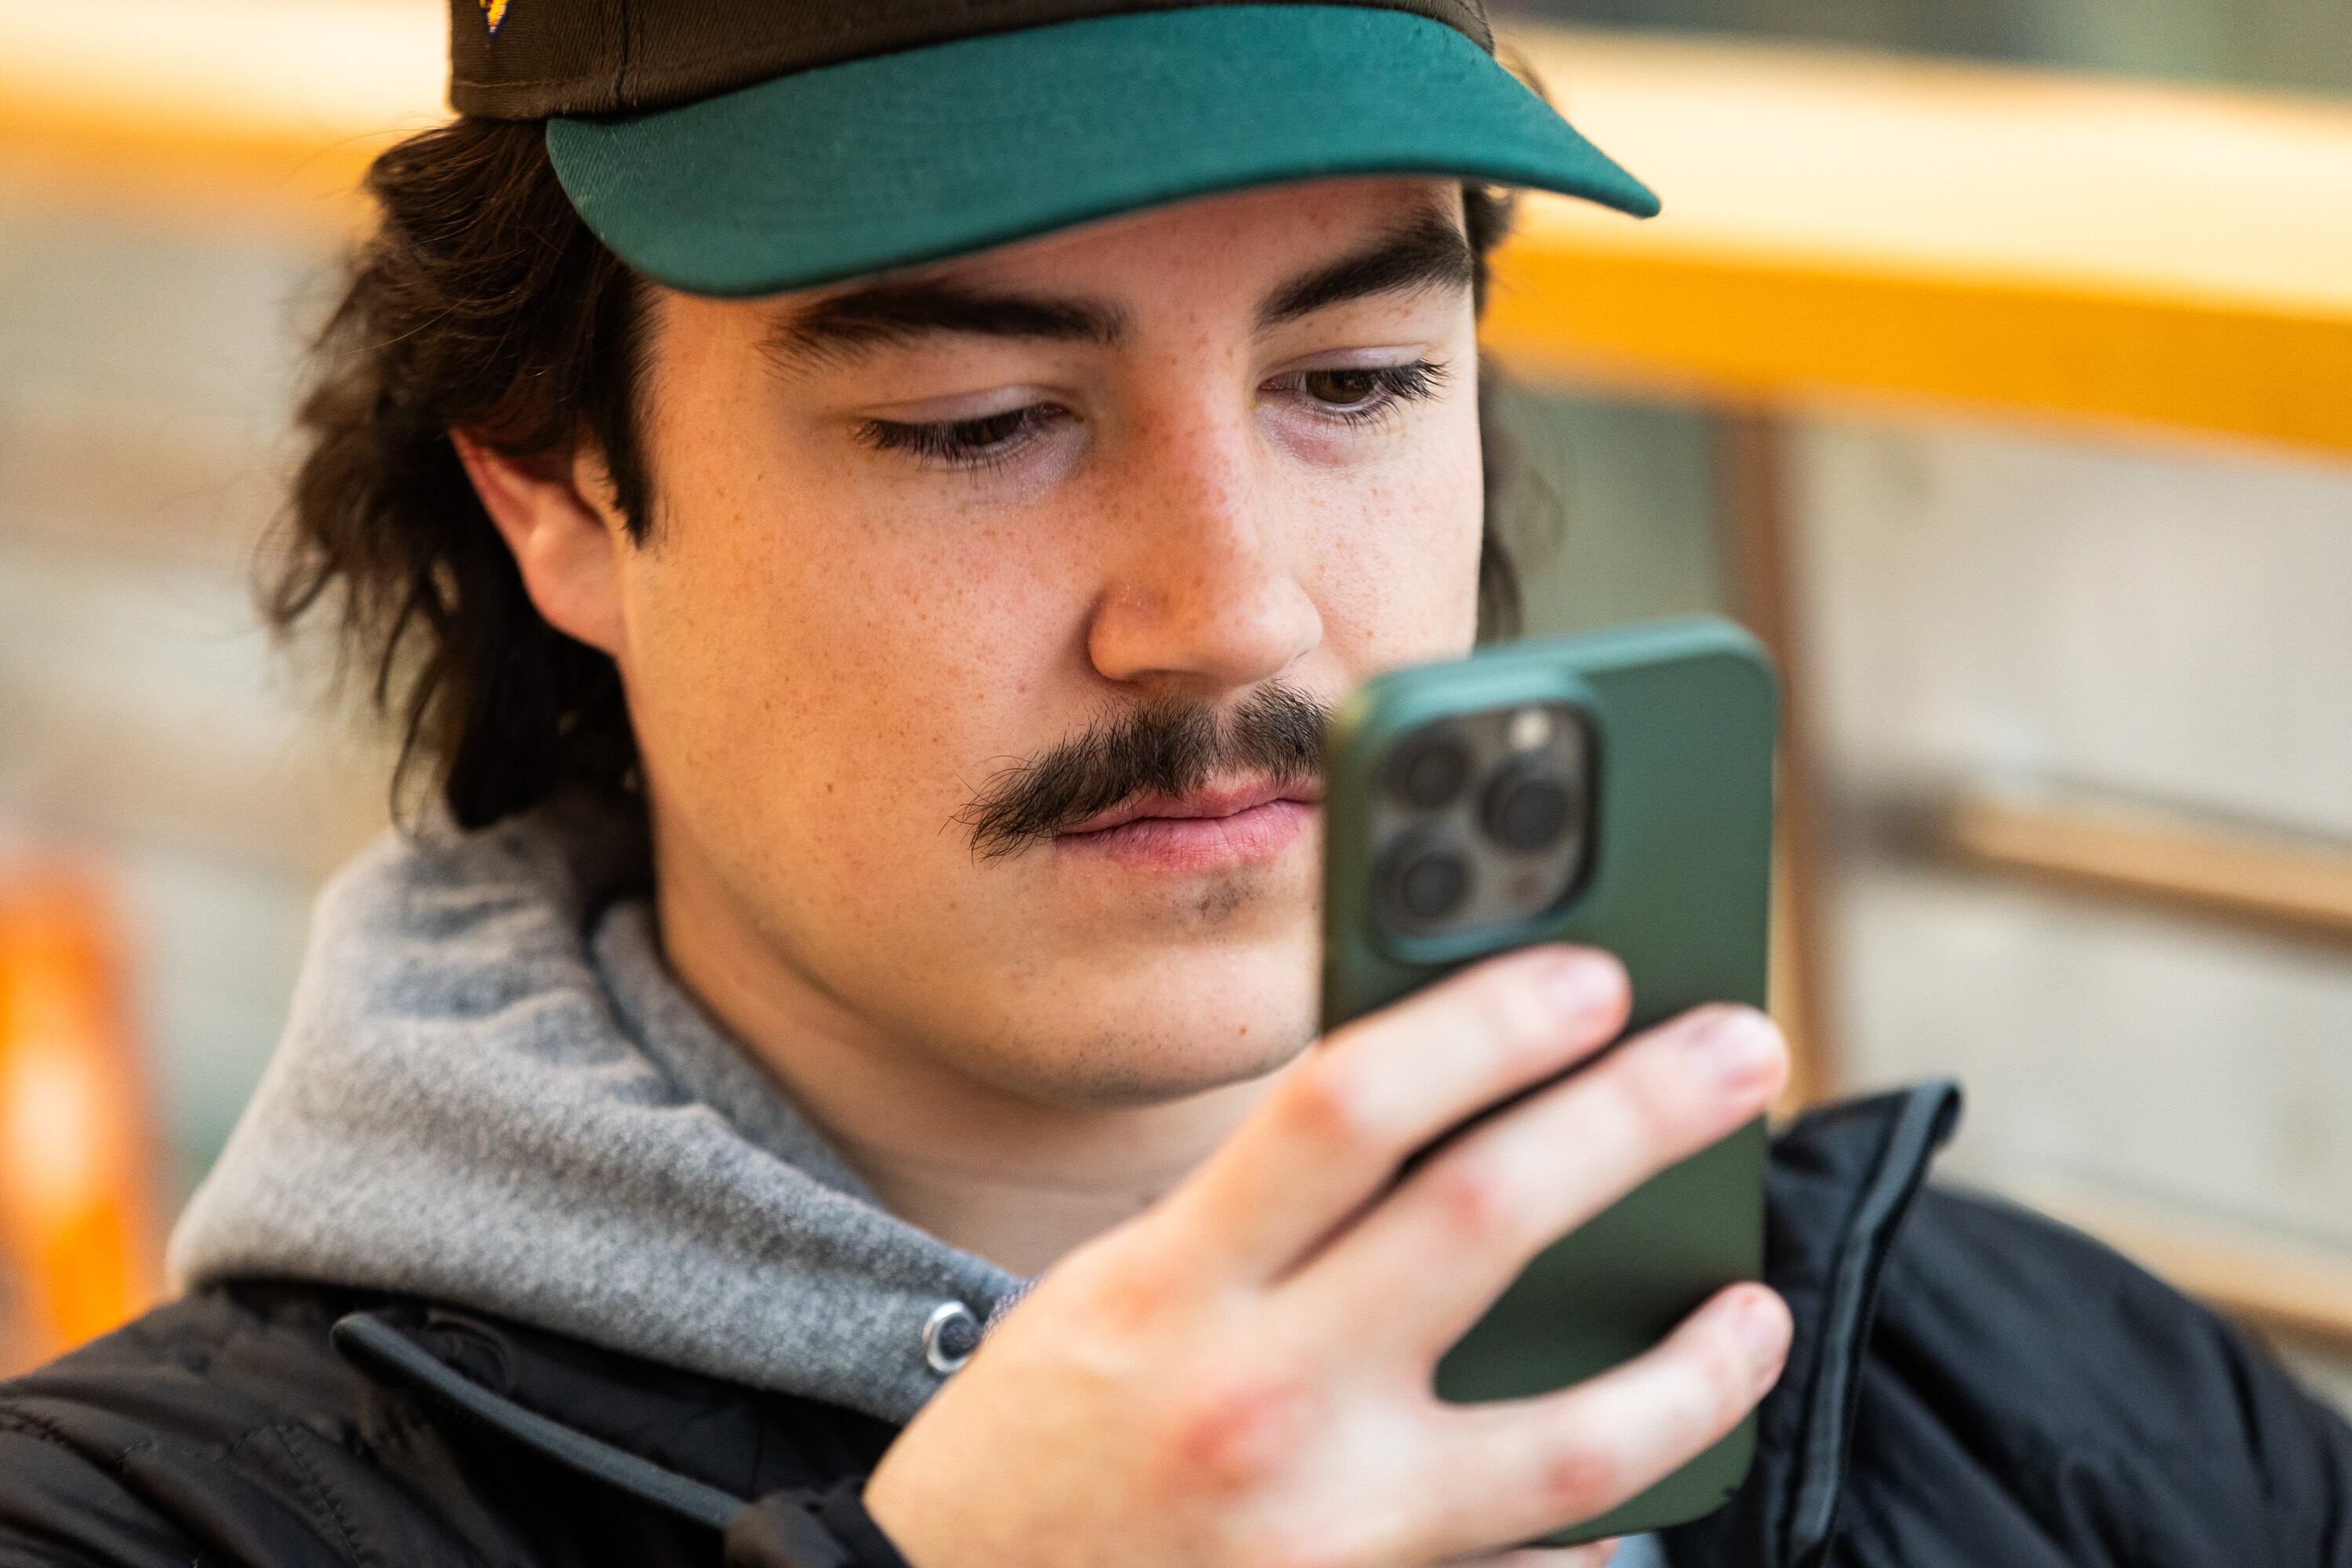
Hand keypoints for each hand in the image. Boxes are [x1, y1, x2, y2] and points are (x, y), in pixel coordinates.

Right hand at [862, 947, 1791, 1567]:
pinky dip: (1616, 1533)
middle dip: (1637, 1116)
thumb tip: (1445, 1107)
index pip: (1349, 1101)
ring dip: (1700, 1364)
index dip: (1486, 1019)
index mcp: (1172, 1286)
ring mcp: (1328, 1538)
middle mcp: (1255, 1403)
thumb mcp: (1120, 1287)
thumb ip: (1263, 1208)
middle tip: (1739, 1051)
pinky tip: (1668, 1479)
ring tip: (1757, 1310)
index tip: (1591, 973)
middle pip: (1485, 1221)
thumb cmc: (1038, 1437)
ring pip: (1578, 1443)